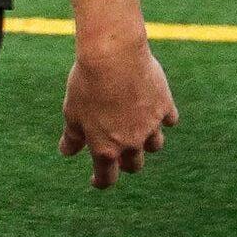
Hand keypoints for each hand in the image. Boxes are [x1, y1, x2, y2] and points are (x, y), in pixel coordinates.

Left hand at [59, 32, 178, 188]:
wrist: (113, 55)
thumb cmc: (87, 83)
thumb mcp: (72, 111)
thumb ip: (72, 136)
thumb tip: (67, 152)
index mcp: (106, 148)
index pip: (106, 178)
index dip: (101, 181)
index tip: (97, 180)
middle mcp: (131, 142)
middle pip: (134, 164)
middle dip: (127, 162)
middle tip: (120, 152)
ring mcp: (151, 125)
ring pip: (155, 145)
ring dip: (147, 141)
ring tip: (139, 130)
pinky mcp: (164, 105)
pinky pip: (169, 119)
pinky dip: (164, 117)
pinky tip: (156, 109)